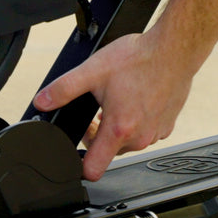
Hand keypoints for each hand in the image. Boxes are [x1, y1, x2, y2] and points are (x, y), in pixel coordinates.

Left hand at [32, 32, 192, 180]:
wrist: (175, 49)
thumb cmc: (140, 58)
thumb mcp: (93, 70)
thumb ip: (63, 89)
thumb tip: (42, 101)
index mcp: (118, 128)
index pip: (93, 169)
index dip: (79, 164)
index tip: (78, 148)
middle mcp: (139, 136)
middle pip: (110, 151)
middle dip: (100, 134)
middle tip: (100, 108)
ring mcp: (157, 132)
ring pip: (130, 141)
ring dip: (121, 126)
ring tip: (122, 98)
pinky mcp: (169, 125)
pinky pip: (148, 131)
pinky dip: (141, 120)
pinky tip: (140, 97)